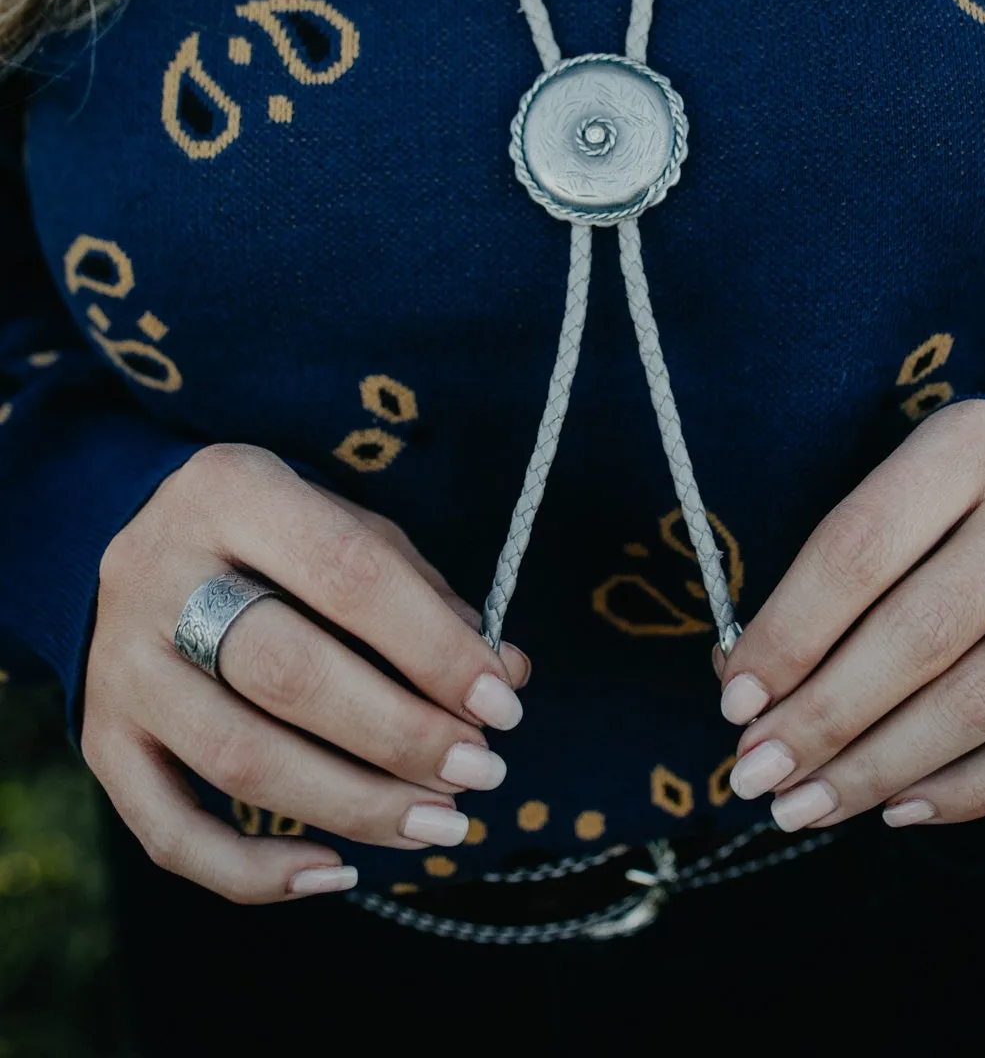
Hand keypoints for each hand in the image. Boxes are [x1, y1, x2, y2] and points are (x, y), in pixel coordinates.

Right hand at [83, 443, 528, 903]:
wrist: (141, 546)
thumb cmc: (275, 540)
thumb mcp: (343, 527)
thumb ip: (422, 595)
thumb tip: (506, 676)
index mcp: (231, 490)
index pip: (347, 572)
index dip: (432, 646)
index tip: (503, 704)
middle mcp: (159, 571)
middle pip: (288, 671)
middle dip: (399, 733)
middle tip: (481, 772)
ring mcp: (118, 661)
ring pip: (237, 756)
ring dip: (352, 804)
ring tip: (439, 822)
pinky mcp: (100, 738)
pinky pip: (168, 831)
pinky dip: (252, 869)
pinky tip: (334, 874)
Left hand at [717, 400, 984, 830]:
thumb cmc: (968, 506)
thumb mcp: (908, 494)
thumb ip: (835, 574)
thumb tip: (748, 683)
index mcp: (969, 444)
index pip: (858, 548)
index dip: (788, 633)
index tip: (733, 700)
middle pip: (917, 634)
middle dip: (823, 718)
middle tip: (756, 773)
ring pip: (978, 701)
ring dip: (877, 769)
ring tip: (805, 806)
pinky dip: (963, 790)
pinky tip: (895, 809)